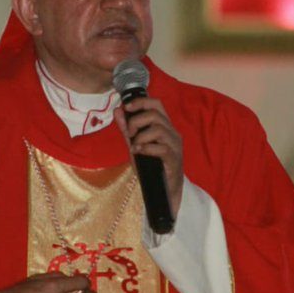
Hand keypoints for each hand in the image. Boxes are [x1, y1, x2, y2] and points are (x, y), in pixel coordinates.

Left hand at [114, 97, 183, 216]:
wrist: (164, 190)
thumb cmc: (152, 167)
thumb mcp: (135, 145)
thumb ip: (127, 129)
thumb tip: (118, 110)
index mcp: (165, 126)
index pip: (156, 104)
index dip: (141, 102)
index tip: (126, 107)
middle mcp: (172, 133)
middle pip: (155, 114)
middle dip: (137, 121)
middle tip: (129, 133)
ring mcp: (175, 146)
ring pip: (159, 129)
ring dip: (141, 136)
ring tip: (134, 146)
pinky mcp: (174, 159)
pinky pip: (162, 148)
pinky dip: (146, 148)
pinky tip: (139, 153)